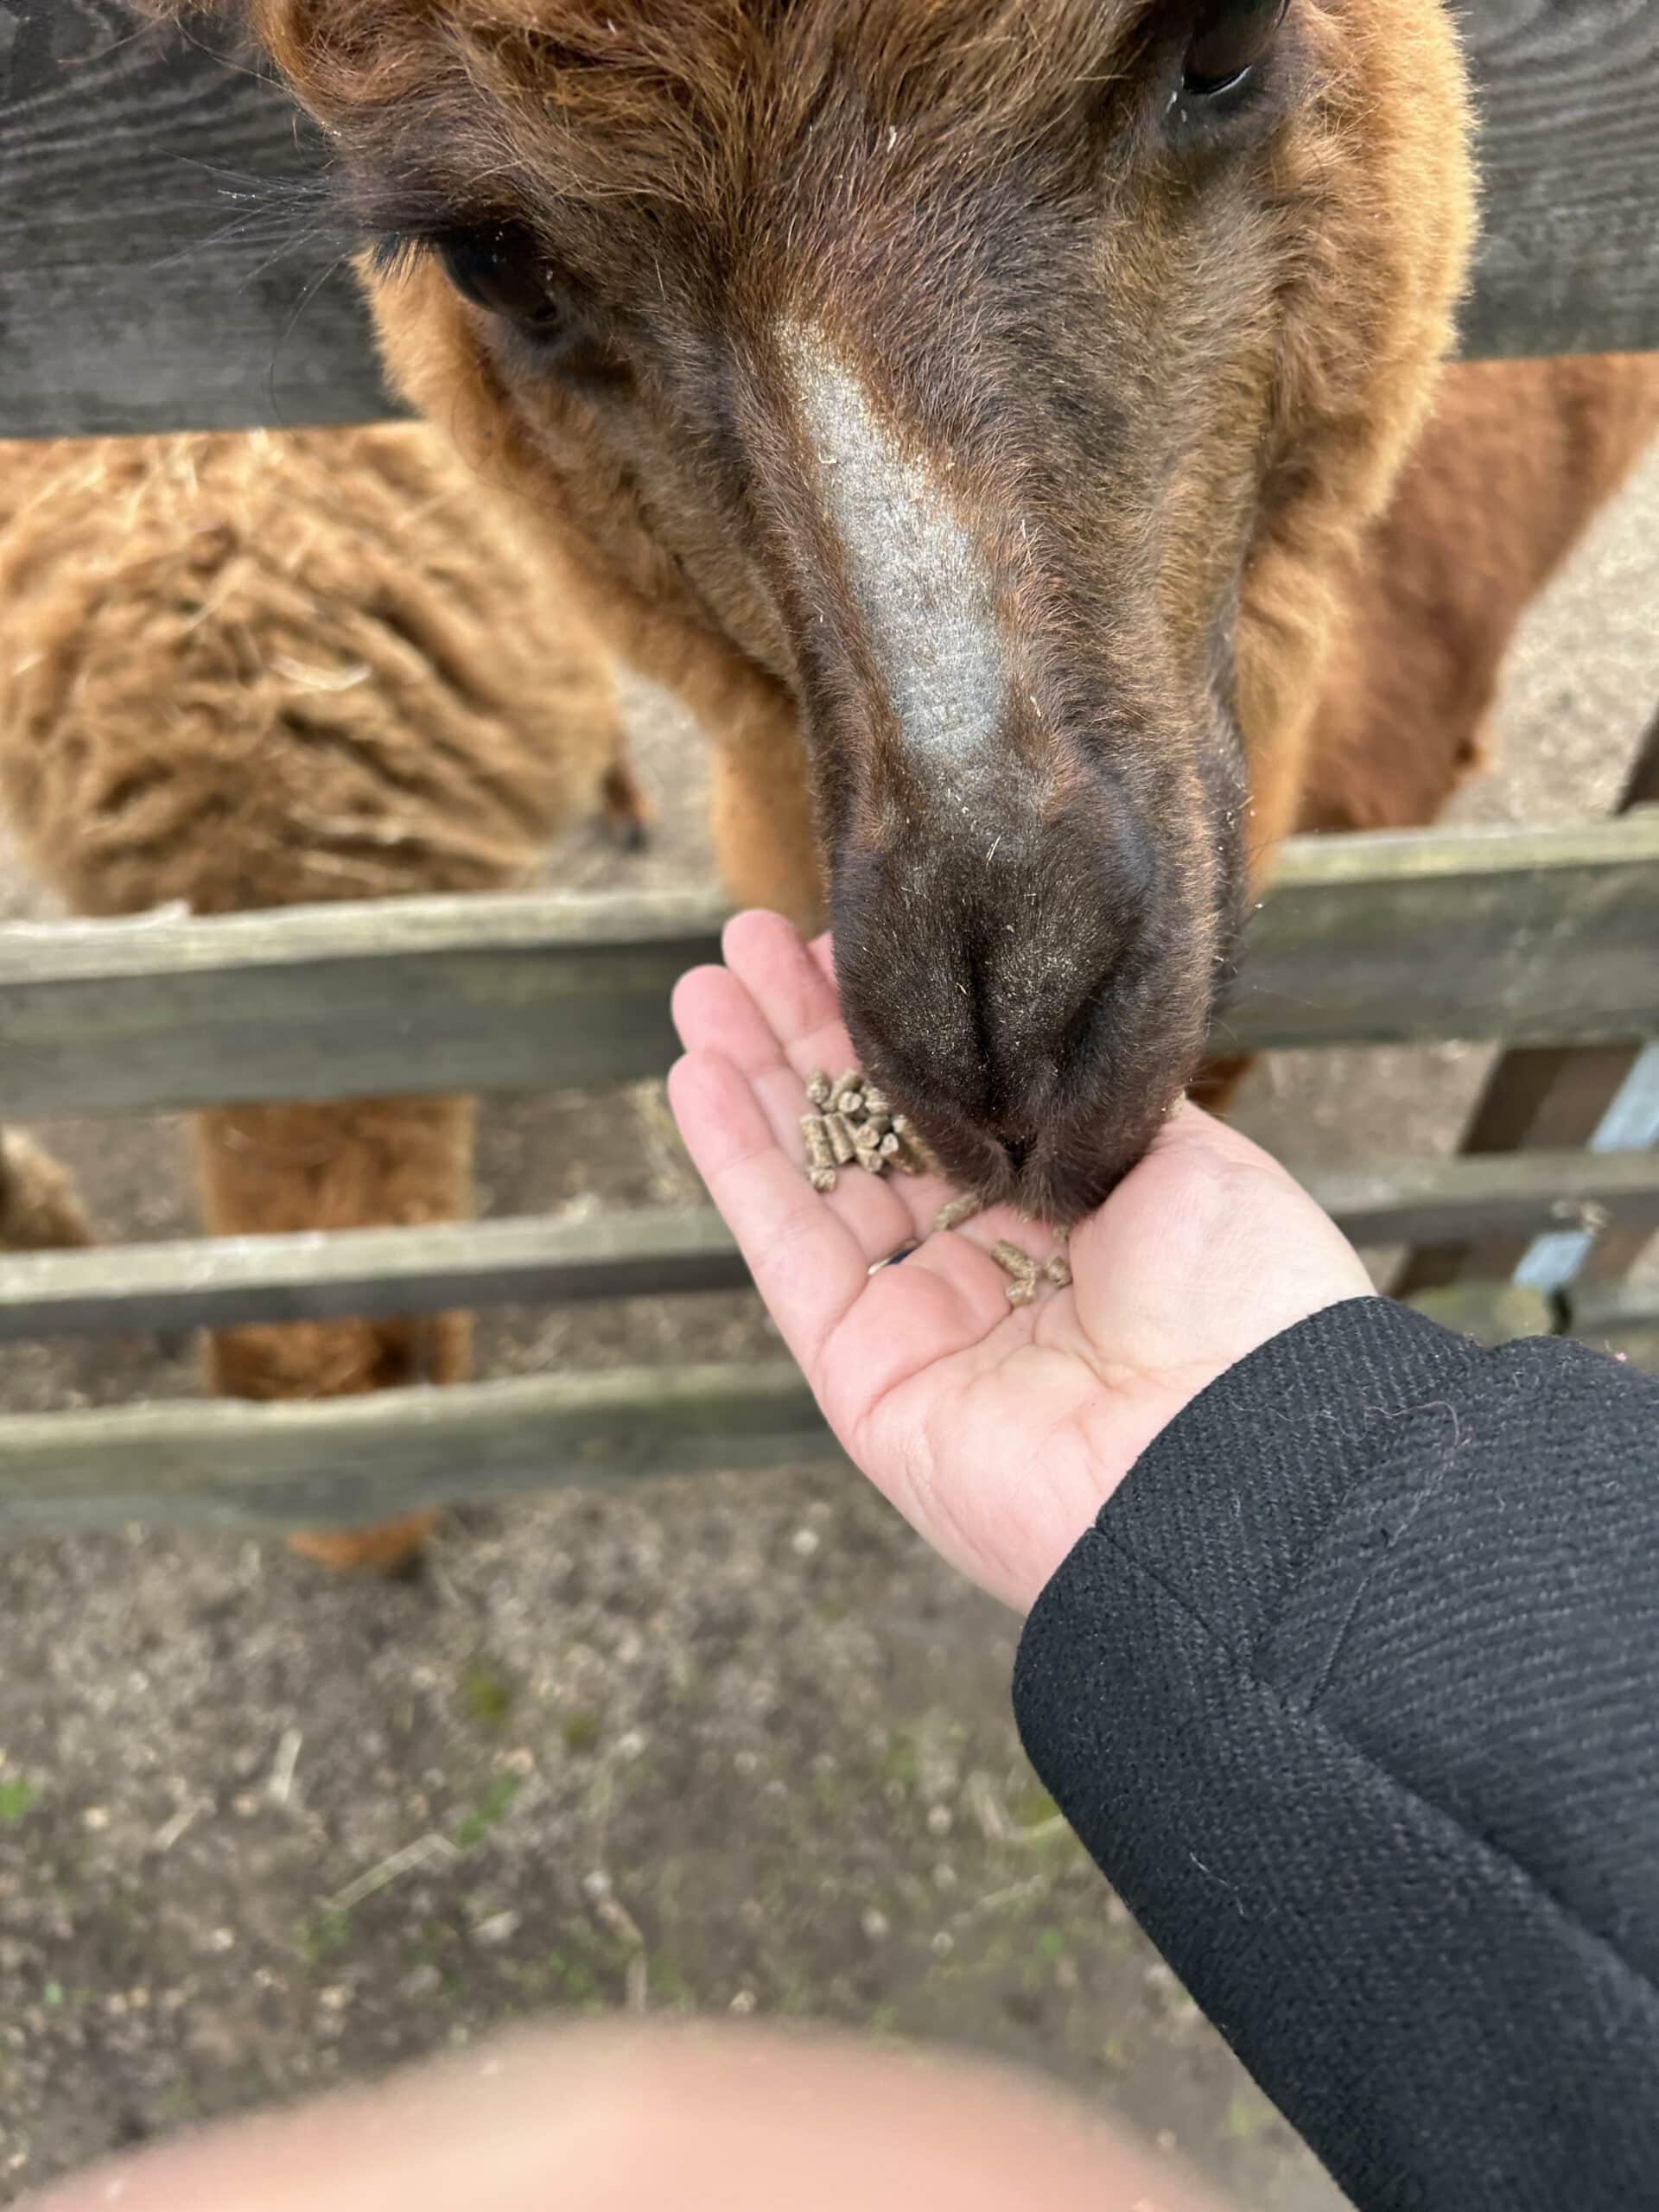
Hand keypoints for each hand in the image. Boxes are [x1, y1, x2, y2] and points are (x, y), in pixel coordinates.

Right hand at [670, 913, 1373, 1611]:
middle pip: (875, 1131)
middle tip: (746, 940)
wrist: (1239, 1452)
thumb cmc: (1242, 1301)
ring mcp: (923, 1322)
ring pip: (817, 1180)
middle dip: (807, 1034)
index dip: (901, 1022)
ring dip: (753, 1081)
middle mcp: (994, 1267)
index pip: (962, 1100)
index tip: (850, 938)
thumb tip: (1019, 1028)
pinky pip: (789, 1253)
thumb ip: (1084, 1090)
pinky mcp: (864, 1376)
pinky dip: (738, 1164)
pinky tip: (697, 1075)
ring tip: (698, 984)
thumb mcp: (1185, 1155)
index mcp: (1077, 1214)